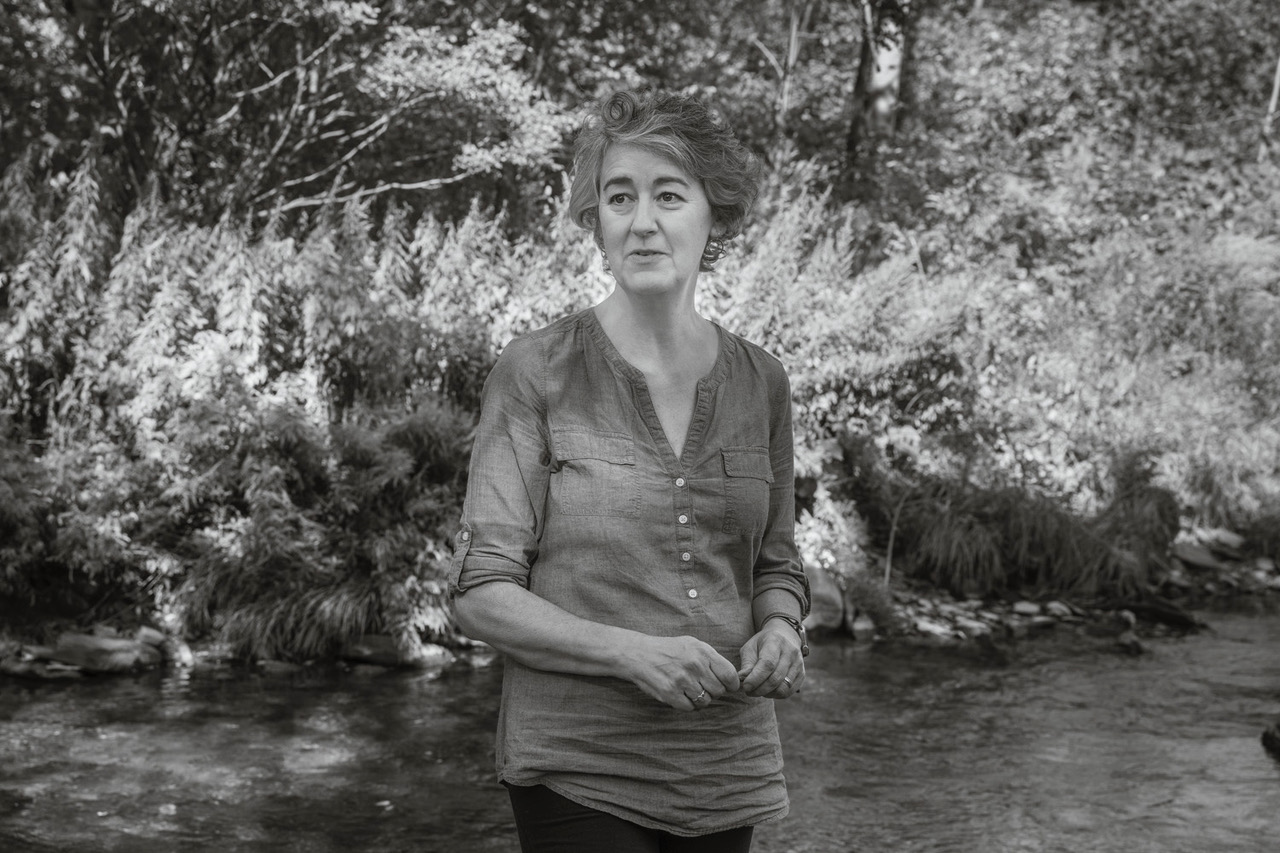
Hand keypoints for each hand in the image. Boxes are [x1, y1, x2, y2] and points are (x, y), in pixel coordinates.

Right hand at [622, 635, 741, 711]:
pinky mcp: (670, 693)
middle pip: (718, 691)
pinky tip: (680, 694)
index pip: (729, 675)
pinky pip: (690, 708)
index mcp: (703, 652)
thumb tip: (732, 679)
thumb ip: (712, 659)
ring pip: (705, 702)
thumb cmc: (669, 650)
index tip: (727, 687)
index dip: (731, 685)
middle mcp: (694, 665)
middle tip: (701, 686)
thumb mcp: (693, 644)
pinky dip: (687, 704)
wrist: (639, 654)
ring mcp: (682, 680)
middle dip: (713, 692)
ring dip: (699, 699)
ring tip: (688, 689)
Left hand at [737, 620, 804, 698]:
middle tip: (748, 691)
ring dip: (767, 694)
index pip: (767, 664)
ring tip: (757, 690)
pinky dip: (776, 695)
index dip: (755, 678)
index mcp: (775, 641)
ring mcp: (798, 664)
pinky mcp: (802, 674)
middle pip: (775, 678)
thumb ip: (747, 664)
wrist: (784, 636)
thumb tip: (742, 680)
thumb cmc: (763, 644)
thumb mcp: (750, 648)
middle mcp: (790, 652)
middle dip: (759, 689)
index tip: (745, 686)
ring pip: (783, 688)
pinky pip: (789, 692)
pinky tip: (768, 690)